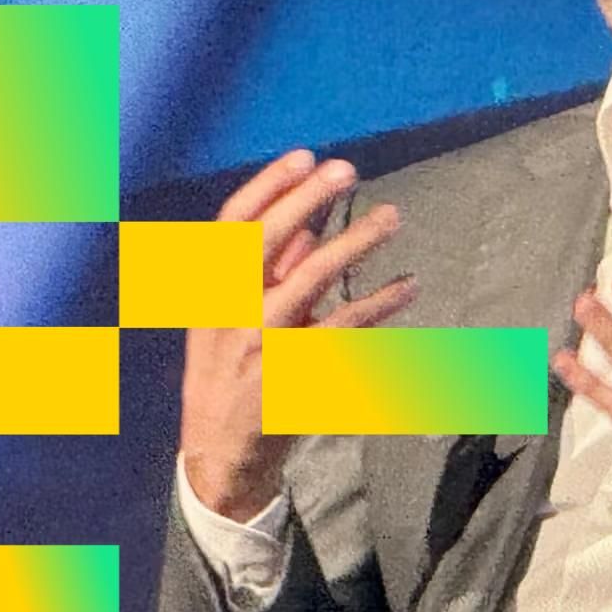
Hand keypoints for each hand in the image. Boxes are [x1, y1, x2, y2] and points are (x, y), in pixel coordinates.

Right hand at [180, 148, 416, 521]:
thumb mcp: (230, 318)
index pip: (229, 225)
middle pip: (263, 241)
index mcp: (204, 290)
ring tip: (391, 216)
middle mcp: (225, 312)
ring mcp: (260, 343)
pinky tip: (407, 284)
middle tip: (346, 169)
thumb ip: (268, 273)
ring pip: (311, 280)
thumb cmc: (228, 372)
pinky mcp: (296, 374)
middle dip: (304, 199)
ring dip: (354, 242)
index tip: (304, 156)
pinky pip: (345, 330)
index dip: (267, 186)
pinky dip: (379, 303)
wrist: (219, 455)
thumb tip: (304, 225)